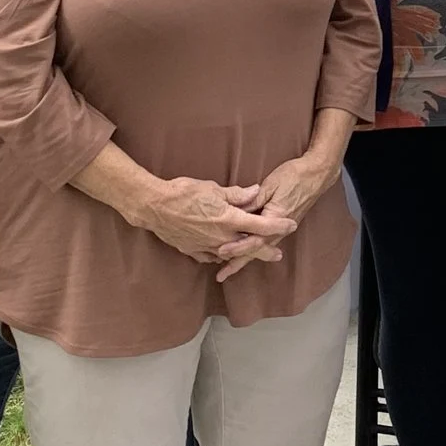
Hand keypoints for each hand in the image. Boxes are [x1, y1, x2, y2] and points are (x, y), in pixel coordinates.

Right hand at [137, 176, 297, 268]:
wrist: (154, 207)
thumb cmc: (183, 193)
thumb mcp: (213, 188)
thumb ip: (237, 193)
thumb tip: (256, 191)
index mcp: (229, 219)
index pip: (261, 225)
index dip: (278, 225)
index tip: (291, 224)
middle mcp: (221, 237)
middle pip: (249, 247)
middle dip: (265, 250)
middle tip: (277, 254)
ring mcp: (206, 246)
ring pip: (230, 254)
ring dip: (243, 254)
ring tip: (251, 256)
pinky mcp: (193, 250)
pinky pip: (211, 257)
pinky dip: (220, 255)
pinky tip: (222, 255)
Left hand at [216, 150, 343, 281]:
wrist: (316, 175)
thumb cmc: (294, 177)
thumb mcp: (270, 185)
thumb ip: (252, 201)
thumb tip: (235, 214)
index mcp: (275, 218)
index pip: (253, 239)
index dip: (236, 247)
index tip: (220, 251)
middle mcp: (279, 229)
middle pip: (255, 250)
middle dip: (238, 263)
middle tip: (221, 275)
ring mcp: (281, 229)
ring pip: (260, 248)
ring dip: (244, 259)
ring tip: (229, 268)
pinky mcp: (281, 226)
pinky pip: (265, 242)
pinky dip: (253, 249)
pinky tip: (244, 252)